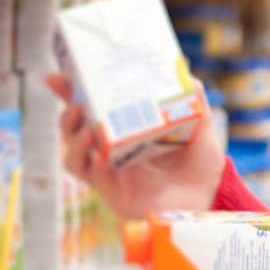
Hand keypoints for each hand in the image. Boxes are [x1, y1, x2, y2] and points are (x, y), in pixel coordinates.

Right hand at [45, 74, 226, 218]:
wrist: (212, 194)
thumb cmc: (199, 161)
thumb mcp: (199, 125)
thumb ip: (194, 100)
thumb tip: (186, 73)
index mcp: (123, 130)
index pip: (90, 109)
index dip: (70, 94)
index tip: (57, 77)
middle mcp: (112, 151)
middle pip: (74, 133)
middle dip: (67, 117)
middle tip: (76, 105)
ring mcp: (112, 175)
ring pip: (75, 160)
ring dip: (75, 144)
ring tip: (86, 131)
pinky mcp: (117, 196)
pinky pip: (97, 182)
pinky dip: (94, 169)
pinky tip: (99, 157)